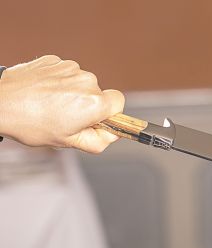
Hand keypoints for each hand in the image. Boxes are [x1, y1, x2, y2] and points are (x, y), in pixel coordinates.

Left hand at [0, 55, 123, 152]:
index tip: (97, 122)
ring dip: (73, 95)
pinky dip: (60, 84)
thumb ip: (100, 141)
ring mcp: (70, 68)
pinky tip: (45, 94)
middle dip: (89, 107)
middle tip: (68, 119)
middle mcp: (86, 81)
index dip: (110, 115)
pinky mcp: (56, 60)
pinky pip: (67, 74)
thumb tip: (113, 134)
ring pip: (82, 84)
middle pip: (99, 95)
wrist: (0, 102)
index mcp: (94, 103)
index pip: (119, 103)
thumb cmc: (32, 124)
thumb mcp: (71, 144)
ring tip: (52, 107)